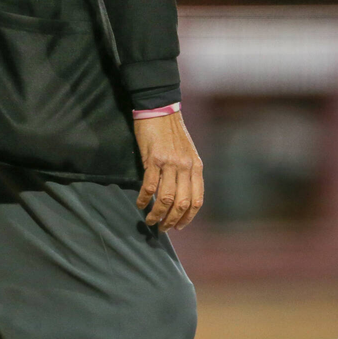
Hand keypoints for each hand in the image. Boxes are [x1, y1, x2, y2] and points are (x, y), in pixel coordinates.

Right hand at [133, 112, 203, 230]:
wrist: (160, 110)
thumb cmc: (172, 133)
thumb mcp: (187, 153)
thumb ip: (187, 173)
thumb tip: (180, 196)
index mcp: (197, 168)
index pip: (197, 200)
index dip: (188, 217)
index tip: (179, 226)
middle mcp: (186, 167)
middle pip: (182, 203)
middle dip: (172, 220)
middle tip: (162, 228)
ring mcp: (170, 164)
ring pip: (166, 198)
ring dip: (157, 213)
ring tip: (150, 221)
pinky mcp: (153, 159)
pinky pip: (149, 186)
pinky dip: (144, 198)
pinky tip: (140, 204)